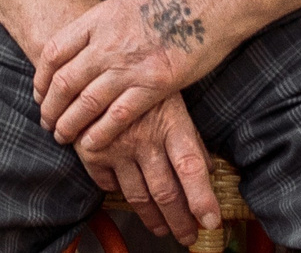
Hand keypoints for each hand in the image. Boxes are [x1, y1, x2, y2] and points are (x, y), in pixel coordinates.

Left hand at [34, 0, 217, 151]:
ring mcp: (131, 64)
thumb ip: (102, 27)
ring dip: (69, 124)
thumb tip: (82, 47)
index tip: (39, 93)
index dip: (42, 78)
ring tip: (62, 136)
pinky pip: (117, 115)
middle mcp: (109, 42)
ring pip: (86, 102)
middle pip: (66, 81)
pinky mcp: (155, 85)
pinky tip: (90, 145)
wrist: (210, 1)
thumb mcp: (126, 4)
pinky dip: (99, 133)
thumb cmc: (171, 1)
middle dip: (50, 107)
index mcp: (99, 18)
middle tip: (46, 121)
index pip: (55, 51)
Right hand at [84, 93, 220, 244]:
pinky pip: (108, 186)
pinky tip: (129, 197)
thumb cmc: (142, 83)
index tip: (210, 222)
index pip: (191, 167)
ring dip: (153, 219)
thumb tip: (208, 170)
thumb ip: (188, 136)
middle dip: (180, 221)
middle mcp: (144, 137)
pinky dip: (119, 195)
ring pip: (138, 197)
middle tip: (188, 236)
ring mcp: (116, 145)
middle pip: (166, 191)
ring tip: (162, 229)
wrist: (96, 65)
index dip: (201, 198)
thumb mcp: (172, 100)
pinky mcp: (91, 150)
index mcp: (170, 122)